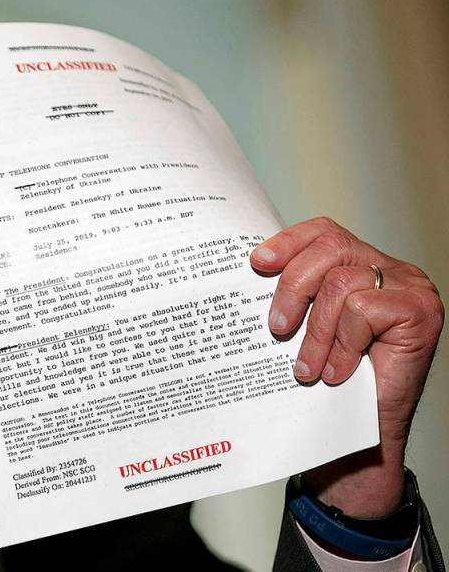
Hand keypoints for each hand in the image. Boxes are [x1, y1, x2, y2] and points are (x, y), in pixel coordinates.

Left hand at [250, 217, 442, 516]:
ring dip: (316, 332)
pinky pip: (363, 311)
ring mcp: (410, 288)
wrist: (361, 436)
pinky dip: (343, 345)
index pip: (324, 232)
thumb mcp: (309, 328)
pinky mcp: (420, 311)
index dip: (289, 242)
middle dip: (292, 287)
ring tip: (306, 367)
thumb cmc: (333, 381)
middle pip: (329, 248)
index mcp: (364, 264)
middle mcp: (391, 270)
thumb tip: (249, 269)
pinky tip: (337, 372)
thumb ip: (299, 295)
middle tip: (276, 328)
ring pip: (341, 285)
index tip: (256, 264)